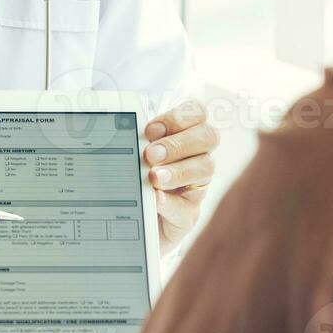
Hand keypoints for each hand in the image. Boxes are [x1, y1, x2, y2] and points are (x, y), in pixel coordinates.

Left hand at [143, 100, 218, 252]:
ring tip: (153, 177)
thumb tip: (123, 130)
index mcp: (184, 134)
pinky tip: (155, 199)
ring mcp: (197, 186)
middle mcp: (197, 156)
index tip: (151, 129)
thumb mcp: (134, 156)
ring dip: (177, 171)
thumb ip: (135, 142)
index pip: (197, 112)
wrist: (131, 219)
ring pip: (206, 168)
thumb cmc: (135, 178)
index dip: (178, 117)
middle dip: (178, 143)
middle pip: (208, 136)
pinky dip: (169, 203)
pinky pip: (186, 208)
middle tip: (151, 154)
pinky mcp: (189, 215)